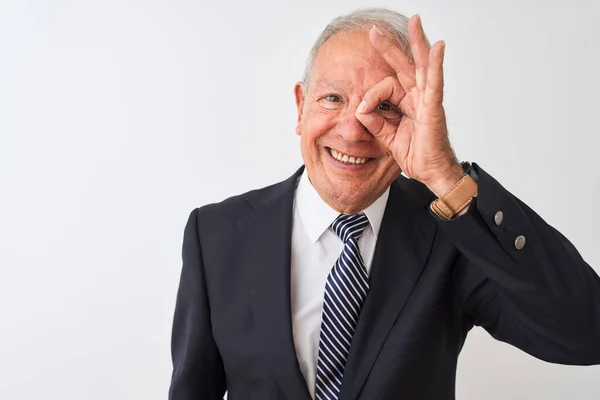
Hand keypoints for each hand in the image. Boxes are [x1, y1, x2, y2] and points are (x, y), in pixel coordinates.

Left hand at [355, 15, 462, 197]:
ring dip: (417, 42)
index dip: (370, 95)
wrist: (431, 173)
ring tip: (415, 21)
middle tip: (375, 30)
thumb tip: (360, 108)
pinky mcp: (434, 108)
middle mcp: (419, 97)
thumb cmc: (416, 154)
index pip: (386, 87)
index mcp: (407, 103)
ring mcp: (428, 100)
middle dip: (390, 47)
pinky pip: (435, 83)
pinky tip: (438, 47)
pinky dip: (436, 64)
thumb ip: (374, 122)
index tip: (362, 110)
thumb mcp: (387, 136)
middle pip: (405, 65)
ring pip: (422, 66)